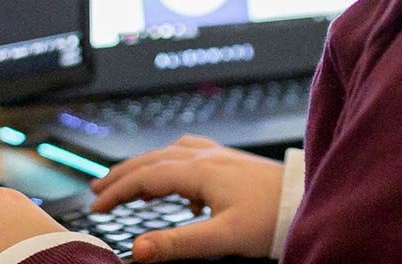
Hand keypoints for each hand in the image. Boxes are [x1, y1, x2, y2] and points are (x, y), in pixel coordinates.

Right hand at [89, 135, 283, 261]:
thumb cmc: (270, 219)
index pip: (145, 177)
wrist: (305, 200)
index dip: (117, 192)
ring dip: (145, 165)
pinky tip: (179, 186)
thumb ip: (177, 244)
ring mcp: (221, 154)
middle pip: (153, 158)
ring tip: (128, 181)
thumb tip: (138, 249)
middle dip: (123, 174)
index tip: (96, 207)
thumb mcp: (221, 238)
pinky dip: (172, 164)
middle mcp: (207, 156)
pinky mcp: (232, 160)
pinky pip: (192, 153)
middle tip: (98, 190)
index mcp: (200, 170)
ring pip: (171, 152)